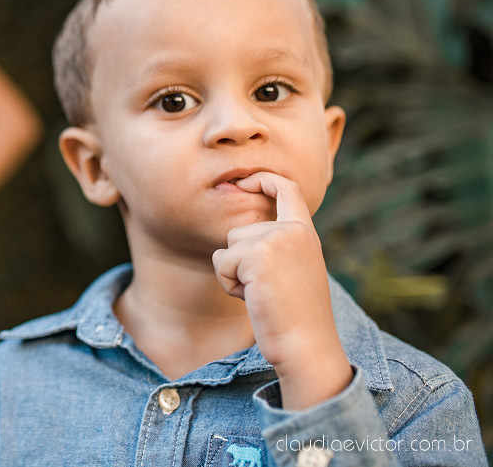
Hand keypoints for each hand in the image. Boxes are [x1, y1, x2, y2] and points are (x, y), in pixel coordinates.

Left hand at [211, 171, 350, 408]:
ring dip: (234, 274)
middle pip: (239, 231)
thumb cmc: (294, 318)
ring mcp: (276, 240)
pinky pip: (221, 262)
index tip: (244, 181)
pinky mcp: (257, 254)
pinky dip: (229, 283)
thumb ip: (272, 249)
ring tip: (262, 295)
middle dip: (239, 262)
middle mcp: (293, 231)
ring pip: (227, 247)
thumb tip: (226, 244)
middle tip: (267, 290)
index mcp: (305, 234)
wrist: (306, 346)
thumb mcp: (291, 273)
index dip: (263, 179)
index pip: (287, 190)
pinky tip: (253, 299)